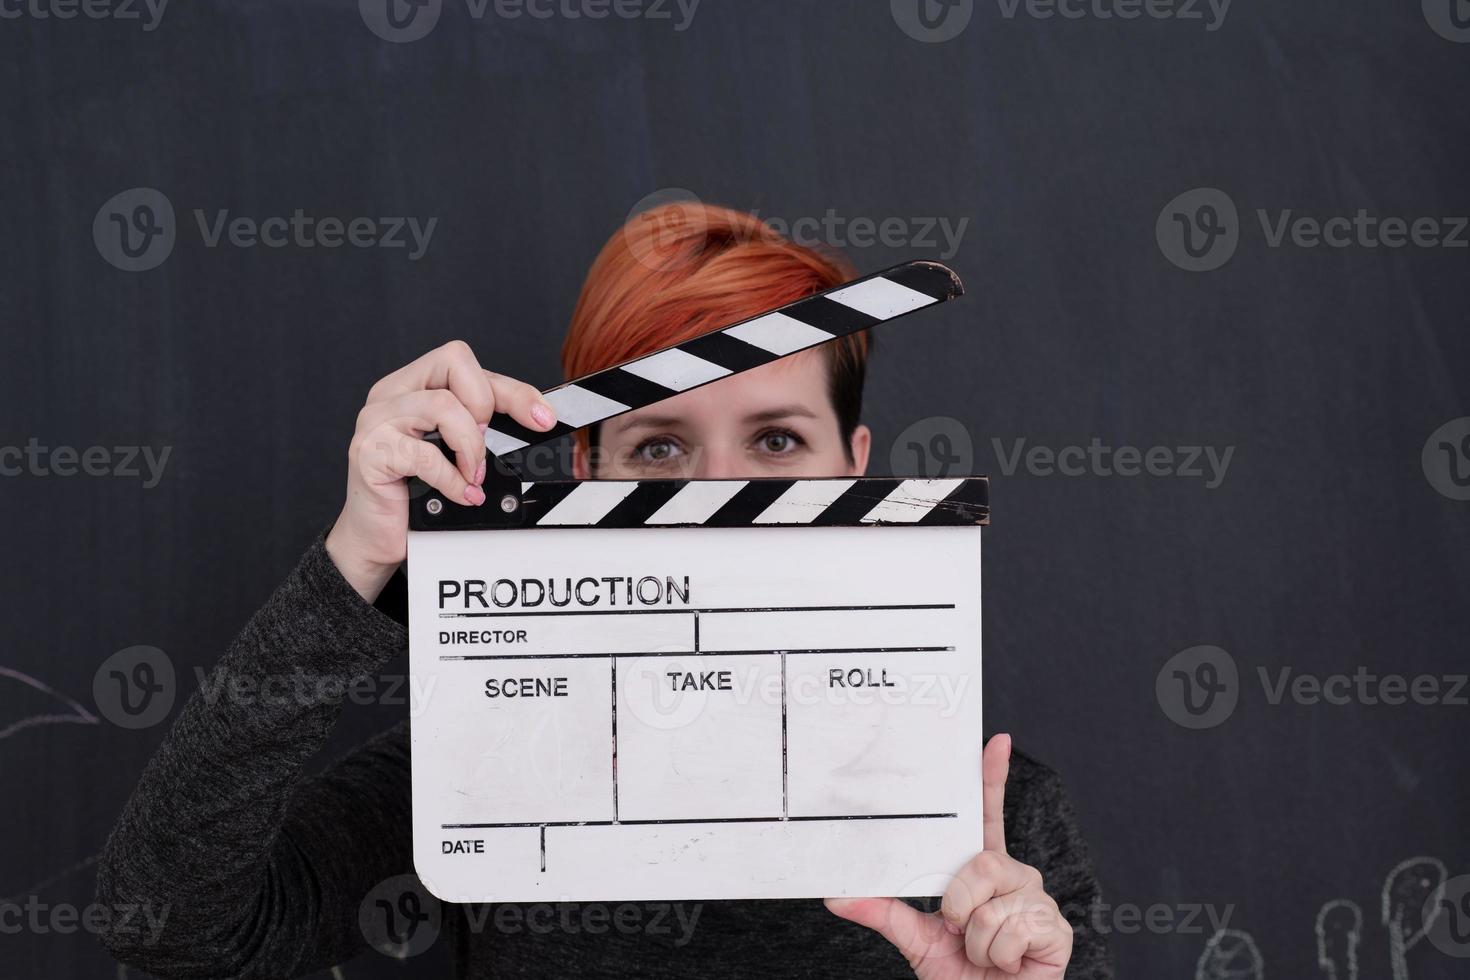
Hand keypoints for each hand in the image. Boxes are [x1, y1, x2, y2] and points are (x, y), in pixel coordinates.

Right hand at [324, 340, 555, 601]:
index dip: (511, 389)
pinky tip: (461, 493)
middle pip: (453, 363)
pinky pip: (425, 455)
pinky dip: (452, 478)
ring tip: (472, 475)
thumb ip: (482, 428)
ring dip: (471, 447)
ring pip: (442, 406)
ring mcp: (377, 420)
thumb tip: (534, 420)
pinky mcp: (371, 453)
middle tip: (483, 448)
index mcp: (413, 383)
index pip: (465, 363)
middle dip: (484, 407)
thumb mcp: (456, 450)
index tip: (542, 417)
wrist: (378, 535)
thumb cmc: (416, 490)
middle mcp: (391, 393)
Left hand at [825, 734, 1072, 978]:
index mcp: (982, 870)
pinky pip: (1013, 929)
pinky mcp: (1056, 928)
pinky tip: (1009, 964)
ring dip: (978, 941)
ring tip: (986, 954)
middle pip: (981, 862)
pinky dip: (999, 955)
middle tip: (960, 932)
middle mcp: (1013, 876)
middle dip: (959, 905)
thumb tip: (836, 896)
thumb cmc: (962, 973)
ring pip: (992, 904)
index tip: (996, 741)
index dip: (992, 778)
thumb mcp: (915, 938)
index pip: (988, 815)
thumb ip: (881, 911)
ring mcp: (1037, 900)